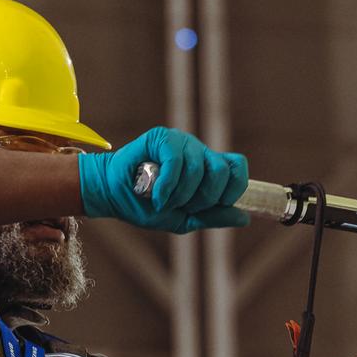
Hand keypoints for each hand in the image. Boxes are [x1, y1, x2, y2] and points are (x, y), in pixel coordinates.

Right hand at [79, 128, 248, 233]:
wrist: (113, 197)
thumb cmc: (146, 206)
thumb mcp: (183, 219)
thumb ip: (212, 217)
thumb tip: (243, 217)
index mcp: (207, 168)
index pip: (237, 169)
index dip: (233, 190)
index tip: (215, 205)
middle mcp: (198, 151)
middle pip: (221, 172)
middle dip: (204, 199)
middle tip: (183, 206)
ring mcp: (181, 142)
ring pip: (198, 170)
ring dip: (180, 195)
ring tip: (163, 201)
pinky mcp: (161, 137)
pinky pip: (176, 162)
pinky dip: (167, 186)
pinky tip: (156, 196)